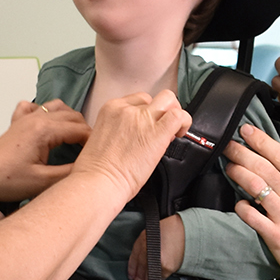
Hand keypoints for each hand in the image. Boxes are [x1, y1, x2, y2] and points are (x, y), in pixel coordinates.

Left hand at [0, 99, 91, 200]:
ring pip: (57, 107)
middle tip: (92, 150)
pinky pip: (35, 107)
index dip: (94, 142)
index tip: (102, 154)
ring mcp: (26, 117)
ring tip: (76, 138)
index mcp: (45, 129)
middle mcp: (37, 118)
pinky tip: (48, 126)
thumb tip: (90, 168)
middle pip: (72, 115)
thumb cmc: (7, 180)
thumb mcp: (43, 182)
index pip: (80, 129)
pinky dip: (46, 112)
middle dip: (86, 131)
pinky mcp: (17, 122)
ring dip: (70, 119)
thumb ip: (70, 173)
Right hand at [73, 89, 191, 200]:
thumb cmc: (96, 171)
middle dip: (160, 111)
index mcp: (111, 109)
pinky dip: (184, 122)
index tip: (147, 127)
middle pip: (152, 97)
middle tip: (161, 128)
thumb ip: (119, 130)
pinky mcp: (157, 132)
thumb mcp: (101, 139)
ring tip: (174, 129)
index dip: (146, 113)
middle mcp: (127, 110)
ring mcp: (142, 119)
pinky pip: (179, 116)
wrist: (98, 182)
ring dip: (175, 112)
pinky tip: (180, 134)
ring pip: (168, 99)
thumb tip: (137, 136)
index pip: (137, 100)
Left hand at [126, 213, 186, 279]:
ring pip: (149, 275)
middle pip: (141, 268)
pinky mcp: (166, 266)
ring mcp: (156, 260)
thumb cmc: (170, 229)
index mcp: (142, 241)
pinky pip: (159, 277)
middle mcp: (148, 250)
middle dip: (139, 279)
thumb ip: (143, 246)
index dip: (132, 269)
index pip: (134, 259)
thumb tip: (140, 260)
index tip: (131, 277)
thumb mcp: (151, 233)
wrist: (185, 230)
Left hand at [225, 124, 279, 279]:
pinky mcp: (277, 237)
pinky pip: (252, 217)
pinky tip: (237, 204)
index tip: (247, 132)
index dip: (261, 141)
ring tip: (228, 168)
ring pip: (256, 187)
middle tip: (228, 145)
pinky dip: (241, 208)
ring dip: (238, 174)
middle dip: (242, 152)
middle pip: (265, 167)